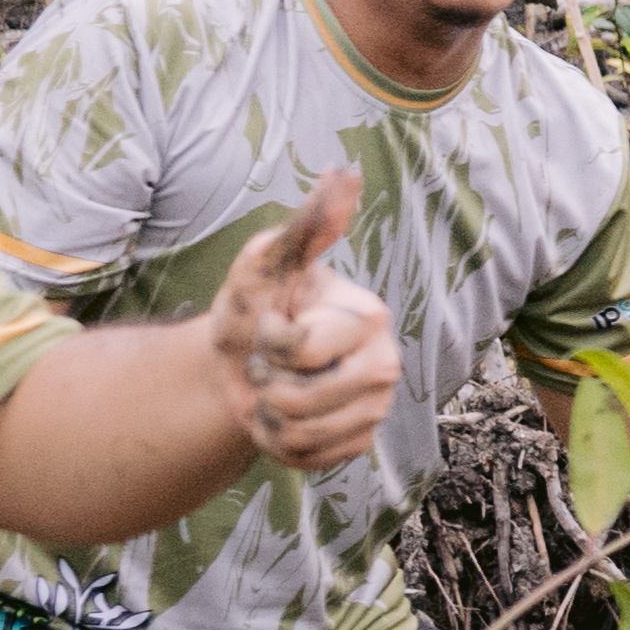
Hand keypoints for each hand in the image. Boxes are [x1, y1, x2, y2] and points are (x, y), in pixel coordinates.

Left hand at [206, 168, 395, 474]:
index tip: (270, 325)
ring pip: (300, 433)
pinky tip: (282, 418)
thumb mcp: (266, 264)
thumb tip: (344, 171)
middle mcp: (385, 364)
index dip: (264, 341)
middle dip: (263, 384)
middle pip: (298, 401)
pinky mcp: (361, 442)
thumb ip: (306, 228)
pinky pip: (307, 459)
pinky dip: (278, 443)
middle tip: (268, 365)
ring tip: (272, 391)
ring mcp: (377, 408)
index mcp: (369, 318)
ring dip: (265, 416)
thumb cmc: (256, 306)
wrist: (243, 363)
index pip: (297, 349)